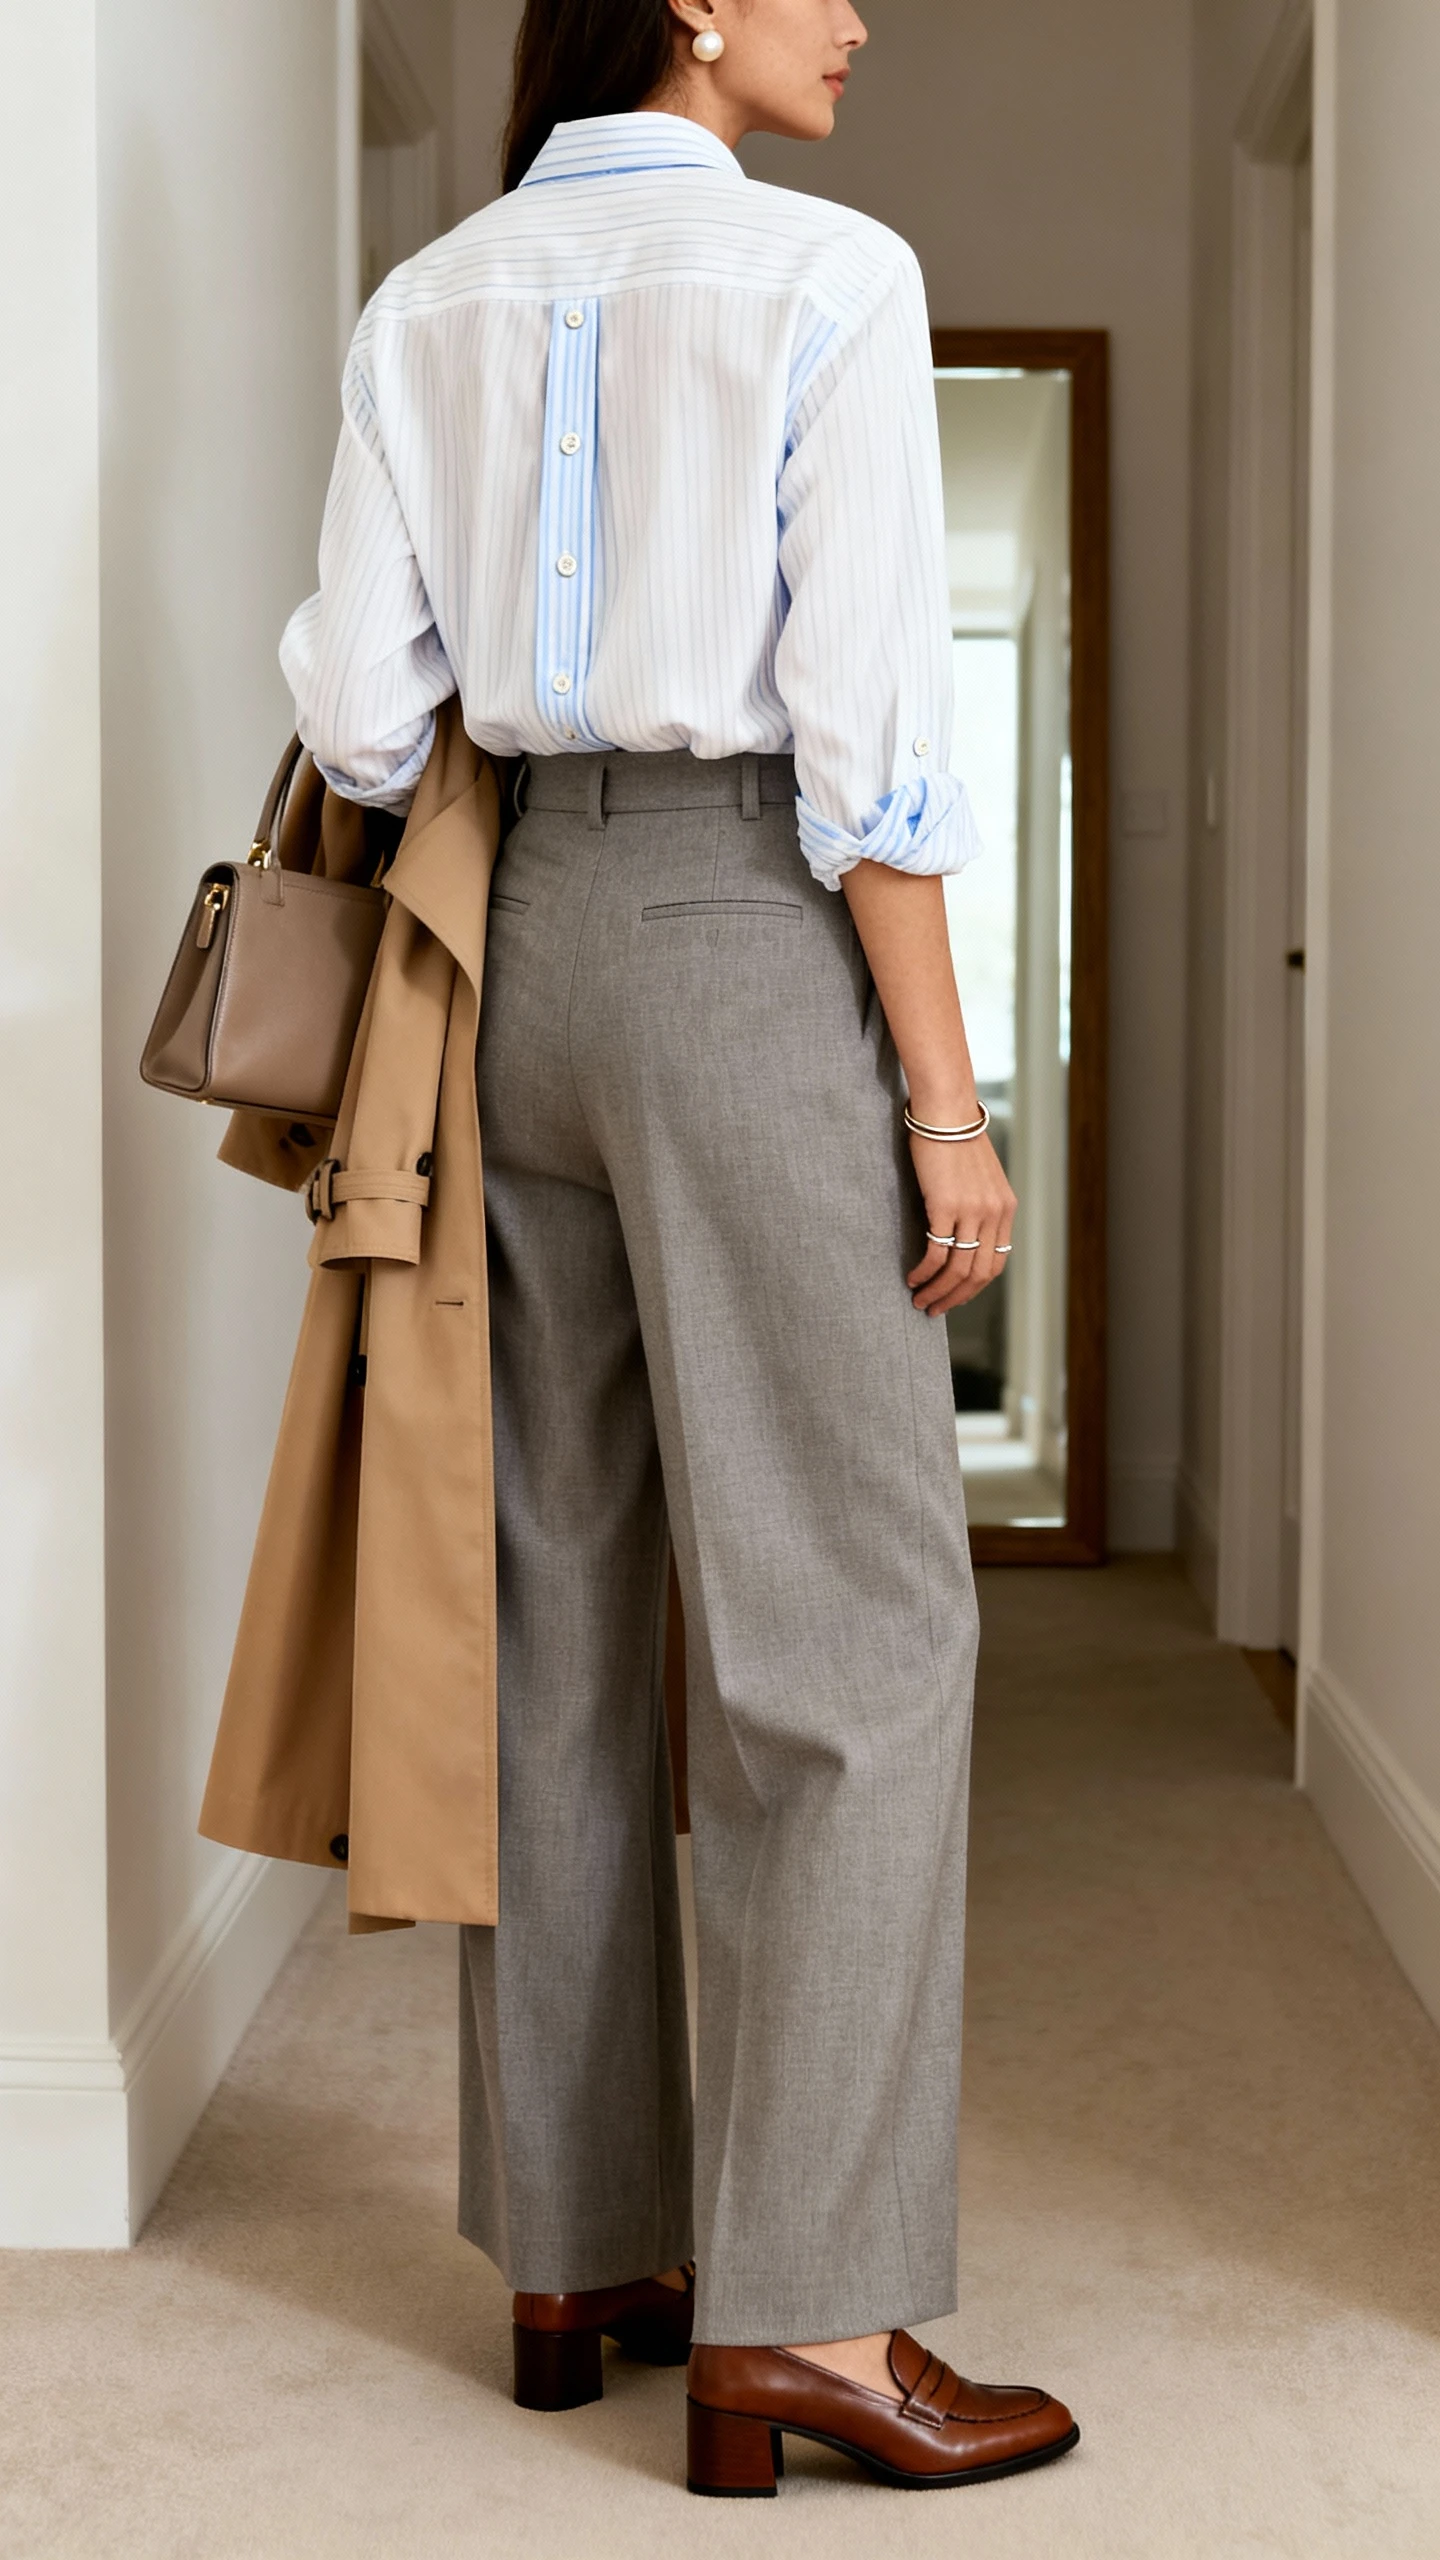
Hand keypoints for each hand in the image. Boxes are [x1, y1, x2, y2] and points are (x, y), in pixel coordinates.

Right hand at [905, 1131, 1016, 1314]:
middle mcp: (993, 1213)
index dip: (974, 1287)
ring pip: (958, 1269)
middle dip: (956, 1298)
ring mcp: (972, 1211)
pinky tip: (912, 1277)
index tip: (955, 1296)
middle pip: (978, 1273)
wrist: (946, 1110)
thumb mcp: (978, 1175)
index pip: (996, 1263)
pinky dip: (925, 1271)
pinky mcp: (946, 1206)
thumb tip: (961, 1230)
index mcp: (1005, 1208)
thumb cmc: (954, 1138)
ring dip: (938, 1291)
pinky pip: (937, 1252)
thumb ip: (978, 1204)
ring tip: (920, 1300)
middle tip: (935, 1309)